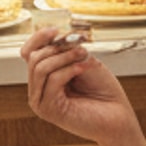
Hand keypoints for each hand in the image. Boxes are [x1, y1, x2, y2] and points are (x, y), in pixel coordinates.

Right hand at [20, 27, 139, 144]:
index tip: (56, 29)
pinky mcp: (49, 110)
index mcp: (43, 78)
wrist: (117, 116)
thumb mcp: (82, 61)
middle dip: (56, 47)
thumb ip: (66, 50)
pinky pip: (52, 80)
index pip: (28, 53)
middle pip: (33, 58)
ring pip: (40, 68)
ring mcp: (41, 102)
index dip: (38, 38)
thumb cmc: (102, 90)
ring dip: (63, 56)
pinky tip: (83, 67)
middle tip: (79, 46)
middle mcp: (38, 90)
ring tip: (83, 55)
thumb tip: (55, 35)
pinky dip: (69, 69)